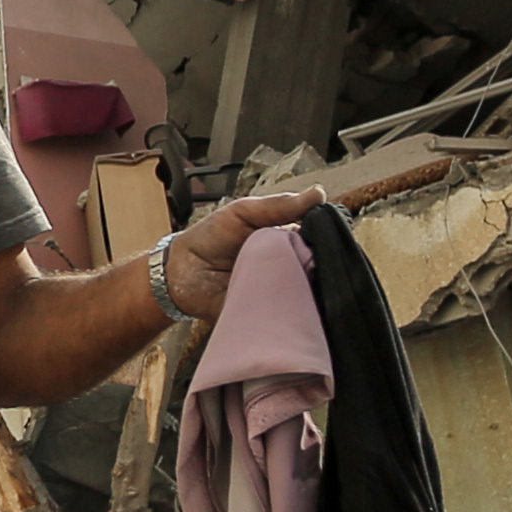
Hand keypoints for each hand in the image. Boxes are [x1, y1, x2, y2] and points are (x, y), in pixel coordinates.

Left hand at [155, 190, 317, 313]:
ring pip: (309, 295)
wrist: (181, 273)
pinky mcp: (270, 315)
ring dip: (309, 291)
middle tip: (310, 264)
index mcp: (288, 241)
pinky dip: (293, 314)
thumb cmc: (212, 237)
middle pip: (319, 270)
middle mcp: (289, 266)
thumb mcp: (244, 212)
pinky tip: (291, 305)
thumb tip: (319, 193)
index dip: (327, 241)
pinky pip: (289, 318)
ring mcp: (281, 292)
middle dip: (321, 268)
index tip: (331, 240)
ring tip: (297, 282)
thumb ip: (279, 205)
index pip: (319, 242)